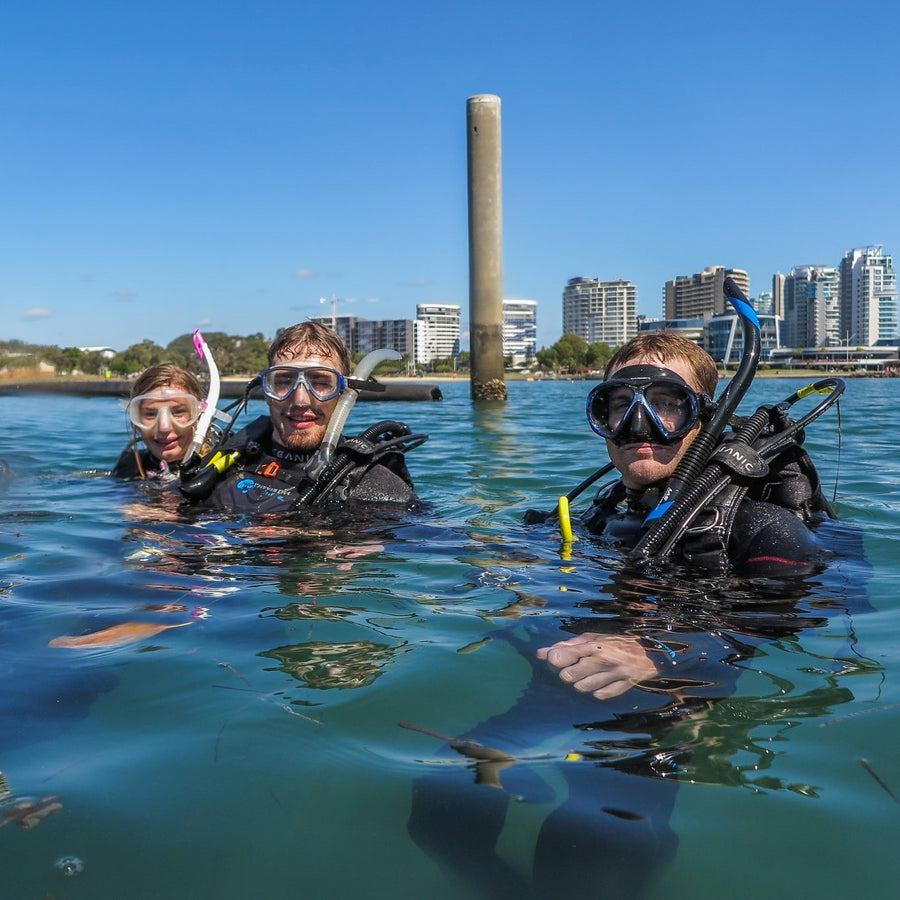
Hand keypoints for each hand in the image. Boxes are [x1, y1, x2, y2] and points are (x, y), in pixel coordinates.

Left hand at [536, 633, 658, 699]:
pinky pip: (600, 695)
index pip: (561, 656)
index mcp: (592, 645)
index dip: (553, 661)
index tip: (556, 661)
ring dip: (580, 684)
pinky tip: (601, 684)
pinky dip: (597, 691)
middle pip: (568, 676)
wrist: (649, 652)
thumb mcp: (591, 638)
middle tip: (573, 670)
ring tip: (588, 676)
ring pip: (582, 688)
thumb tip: (540, 653)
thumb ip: (566, 645)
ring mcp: (613, 673)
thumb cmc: (614, 643)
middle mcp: (601, 659)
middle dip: (567, 675)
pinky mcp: (624, 685)